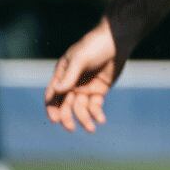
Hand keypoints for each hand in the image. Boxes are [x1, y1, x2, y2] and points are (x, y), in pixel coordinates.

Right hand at [43, 18, 126, 132]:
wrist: (117, 40)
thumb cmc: (94, 45)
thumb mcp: (81, 58)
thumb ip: (70, 75)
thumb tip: (57, 91)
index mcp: (62, 75)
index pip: (53, 95)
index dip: (52, 108)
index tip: (55, 119)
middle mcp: (71, 84)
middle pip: (65, 105)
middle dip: (67, 117)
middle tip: (70, 128)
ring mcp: (85, 88)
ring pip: (80, 108)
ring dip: (84, 119)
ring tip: (91, 128)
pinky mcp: (99, 91)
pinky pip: (95, 105)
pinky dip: (96, 113)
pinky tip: (101, 120)